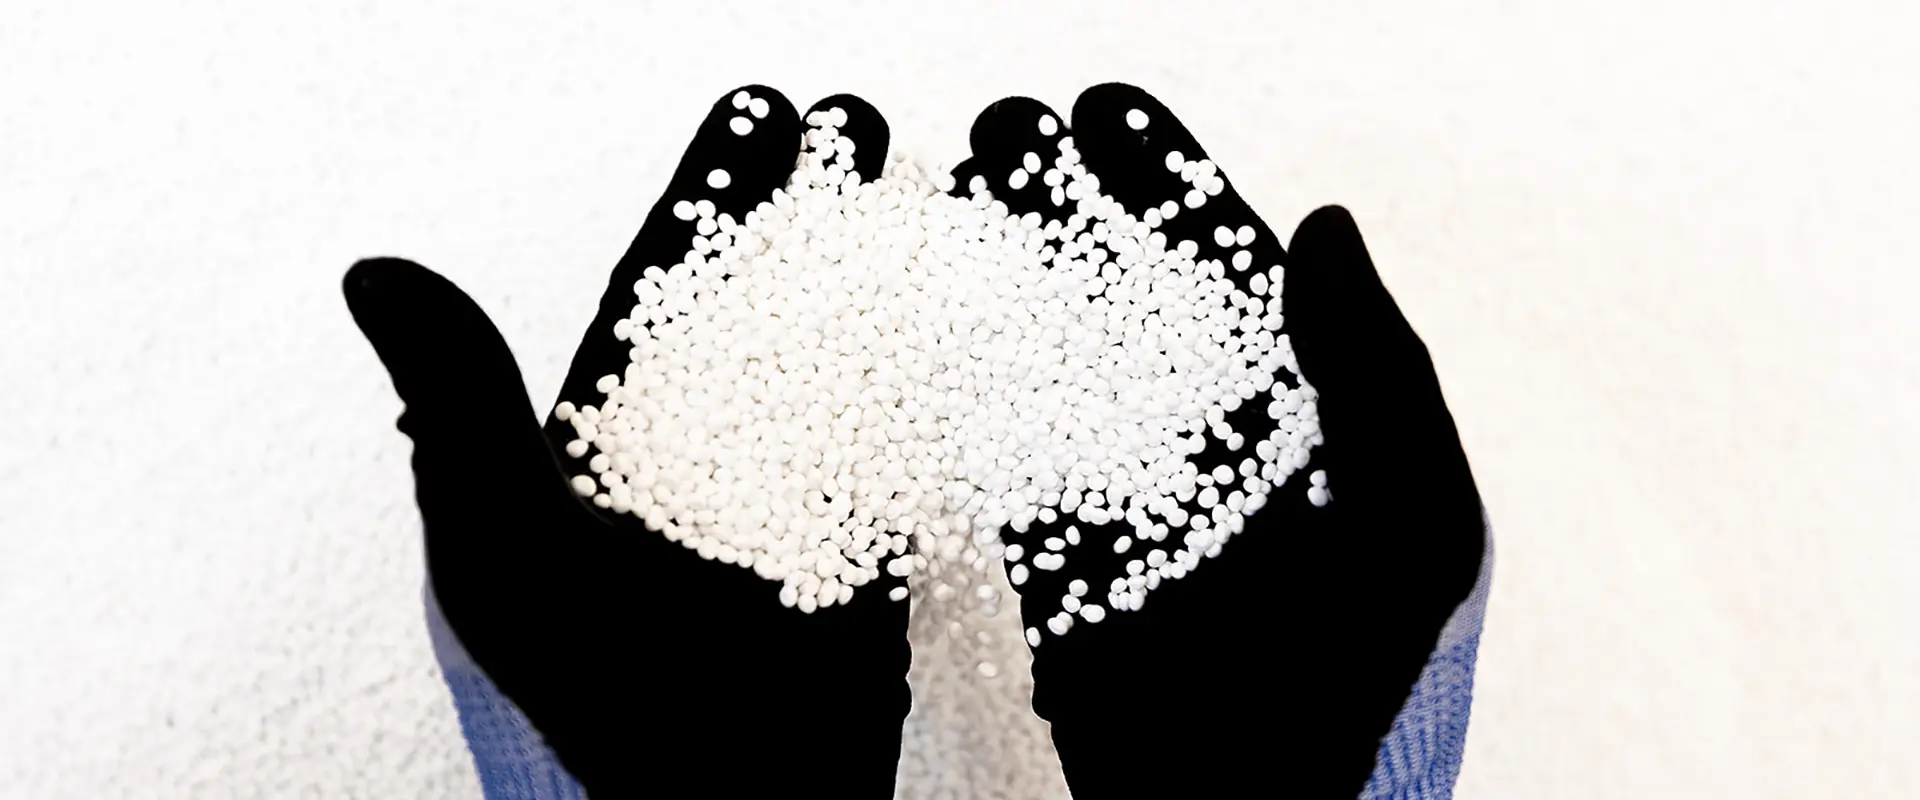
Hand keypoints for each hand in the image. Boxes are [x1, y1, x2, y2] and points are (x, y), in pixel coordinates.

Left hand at [344, 86, 909, 798]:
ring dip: (877, 265)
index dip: (711, 194)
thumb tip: (374, 271)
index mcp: (613, 443)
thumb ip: (462, 406)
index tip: (756, 119)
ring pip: (841, 350)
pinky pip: (904, 431)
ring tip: (919, 184)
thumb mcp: (508, 542)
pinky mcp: (867, 538)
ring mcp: (791, 493)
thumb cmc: (604, 696)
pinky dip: (936, 362)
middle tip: (853, 128)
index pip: (666, 285)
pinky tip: (965, 304)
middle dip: (809, 209)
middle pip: (765, 298)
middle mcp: (704, 456)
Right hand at [951, 84, 1487, 797]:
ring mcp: (1117, 501)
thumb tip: (1325, 228)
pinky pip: (996, 455)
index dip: (1165, 183)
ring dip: (1002, 271)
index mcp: (1293, 429)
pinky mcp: (1047, 561)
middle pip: (1122, 294)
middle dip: (1064, 207)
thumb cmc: (1343, 697)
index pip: (1223, 272)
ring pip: (1050, 356)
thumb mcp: (1408, 525)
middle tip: (1008, 132)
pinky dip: (958, 385)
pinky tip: (926, 322)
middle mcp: (1200, 450)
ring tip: (956, 188)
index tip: (1107, 114)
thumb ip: (1379, 373)